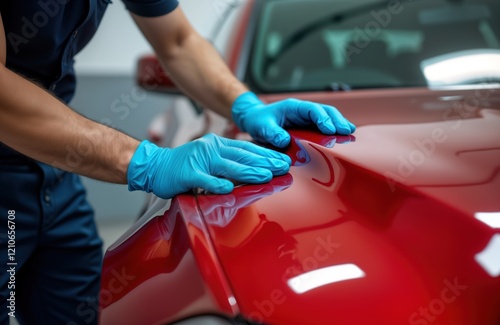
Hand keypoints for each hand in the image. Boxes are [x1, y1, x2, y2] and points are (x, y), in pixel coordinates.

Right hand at [127, 133, 290, 198]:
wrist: (155, 166)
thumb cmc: (186, 165)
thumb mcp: (210, 157)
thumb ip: (229, 160)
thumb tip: (255, 166)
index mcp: (217, 144)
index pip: (247, 148)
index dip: (266, 154)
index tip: (283, 159)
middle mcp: (211, 149)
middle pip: (242, 156)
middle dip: (264, 162)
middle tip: (283, 167)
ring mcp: (199, 161)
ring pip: (228, 166)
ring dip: (248, 172)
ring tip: (265, 176)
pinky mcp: (187, 174)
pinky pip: (204, 180)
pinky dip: (216, 184)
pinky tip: (229, 188)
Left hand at [232, 92, 355, 147]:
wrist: (255, 119)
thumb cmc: (259, 121)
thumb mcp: (261, 127)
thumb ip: (272, 133)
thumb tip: (284, 141)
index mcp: (293, 107)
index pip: (312, 110)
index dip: (322, 118)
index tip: (330, 129)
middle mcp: (303, 111)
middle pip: (325, 111)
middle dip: (337, 120)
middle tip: (347, 131)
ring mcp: (307, 119)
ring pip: (328, 118)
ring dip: (339, 125)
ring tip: (350, 134)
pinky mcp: (308, 127)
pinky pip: (324, 127)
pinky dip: (334, 131)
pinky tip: (343, 138)